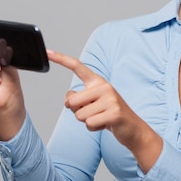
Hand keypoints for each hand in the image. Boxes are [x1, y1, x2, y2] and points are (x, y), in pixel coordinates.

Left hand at [47, 49, 162, 171]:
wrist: (132, 127)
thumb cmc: (108, 113)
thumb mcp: (93, 102)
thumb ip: (78, 99)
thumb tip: (68, 101)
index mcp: (97, 81)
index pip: (77, 66)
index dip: (61, 59)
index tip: (48, 52)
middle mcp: (104, 86)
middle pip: (72, 101)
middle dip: (77, 112)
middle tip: (93, 112)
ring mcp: (110, 99)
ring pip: (79, 115)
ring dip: (87, 121)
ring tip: (101, 118)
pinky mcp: (114, 113)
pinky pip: (89, 123)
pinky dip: (94, 128)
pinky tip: (105, 124)